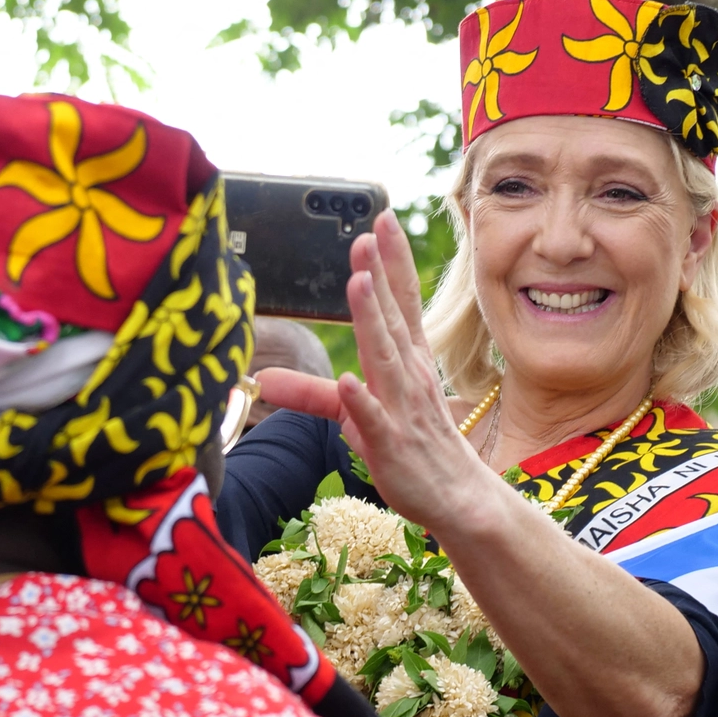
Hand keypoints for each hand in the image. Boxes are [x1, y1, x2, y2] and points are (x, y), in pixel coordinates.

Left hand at [256, 211, 497, 527]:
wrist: (455, 497)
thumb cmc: (410, 447)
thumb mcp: (354, 415)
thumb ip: (310, 391)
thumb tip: (261, 378)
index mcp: (406, 362)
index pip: (401, 303)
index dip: (392, 261)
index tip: (381, 219)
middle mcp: (407, 377)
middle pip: (391, 320)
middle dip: (378, 277)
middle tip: (365, 234)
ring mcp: (401, 410)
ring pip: (383, 359)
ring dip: (372, 321)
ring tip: (359, 283)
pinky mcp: (392, 445)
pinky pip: (375, 420)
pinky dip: (363, 401)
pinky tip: (351, 381)